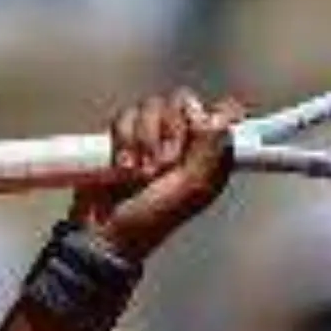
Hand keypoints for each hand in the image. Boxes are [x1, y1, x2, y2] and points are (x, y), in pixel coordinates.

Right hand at [71, 89, 244, 263]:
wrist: (107, 228)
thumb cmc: (153, 218)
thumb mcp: (192, 187)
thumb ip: (209, 146)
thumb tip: (214, 113)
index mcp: (208, 154)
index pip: (223, 112)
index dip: (214, 113)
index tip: (201, 126)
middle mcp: (183, 141)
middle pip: (184, 101)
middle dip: (171, 130)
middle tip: (164, 164)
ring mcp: (153, 136)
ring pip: (153, 105)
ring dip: (144, 139)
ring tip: (139, 172)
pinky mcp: (125, 136)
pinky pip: (125, 115)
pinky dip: (123, 139)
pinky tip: (123, 166)